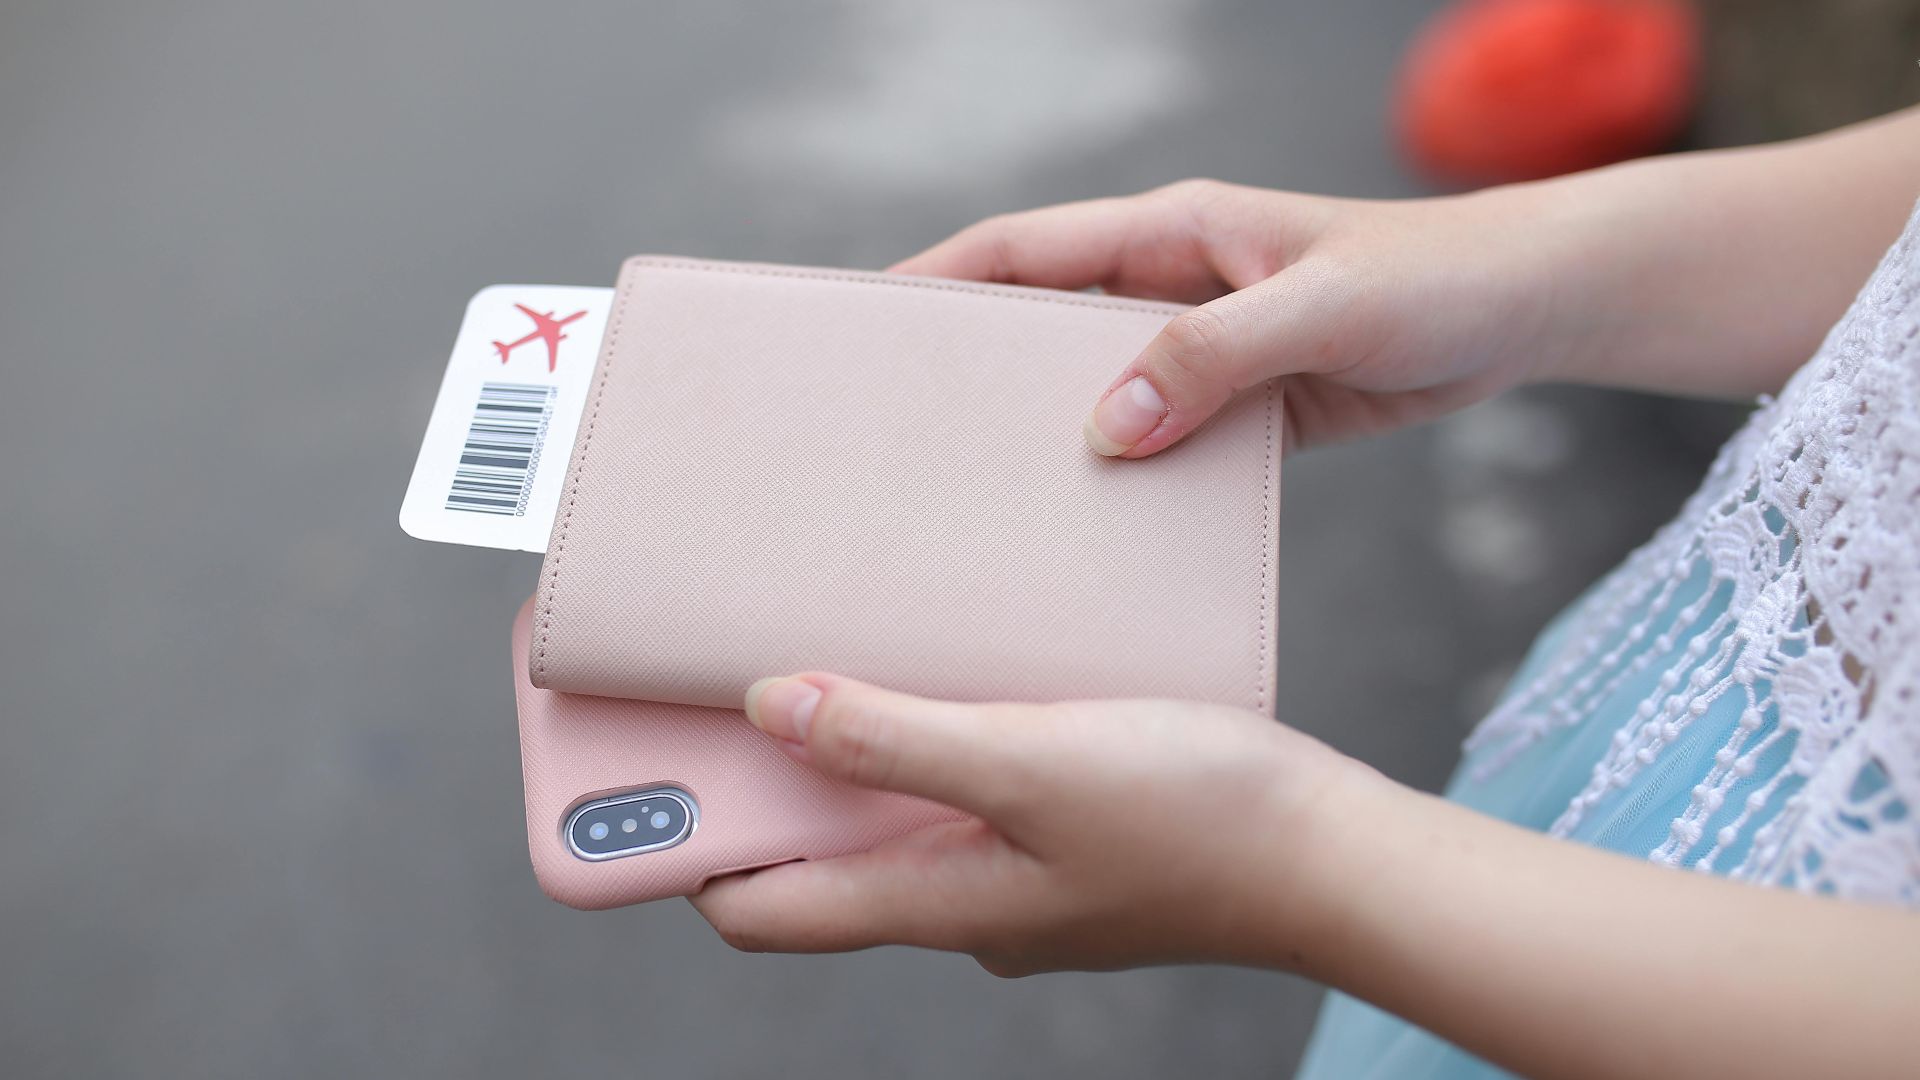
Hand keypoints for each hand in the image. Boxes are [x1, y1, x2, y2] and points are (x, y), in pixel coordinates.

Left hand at [689, 674, 1388, 975]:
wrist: (1337, 854)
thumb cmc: (1200, 819)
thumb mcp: (1032, 764)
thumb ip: (896, 739)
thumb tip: (769, 706)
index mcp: (932, 903)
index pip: (759, 907)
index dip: (679, 855)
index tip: (625, 783)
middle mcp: (959, 902)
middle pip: (812, 856)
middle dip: (750, 787)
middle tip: (702, 686)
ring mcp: (1014, 875)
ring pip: (888, 820)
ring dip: (840, 755)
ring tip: (814, 655)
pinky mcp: (1064, 837)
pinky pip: (962, 794)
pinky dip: (925, 744)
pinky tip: (945, 671)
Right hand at [892, 178, 1566, 455]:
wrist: (1524, 310)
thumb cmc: (1434, 278)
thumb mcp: (1323, 308)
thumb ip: (1215, 357)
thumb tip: (1110, 427)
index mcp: (1173, 232)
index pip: (1024, 249)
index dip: (940, 282)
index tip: (872, 329)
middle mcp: (1172, 286)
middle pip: (1042, 326)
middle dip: (974, 372)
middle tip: (908, 439)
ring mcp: (1204, 347)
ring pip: (1096, 391)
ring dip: (1051, 436)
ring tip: (989, 500)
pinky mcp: (1243, 405)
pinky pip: (1161, 440)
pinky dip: (1127, 477)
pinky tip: (1100, 529)